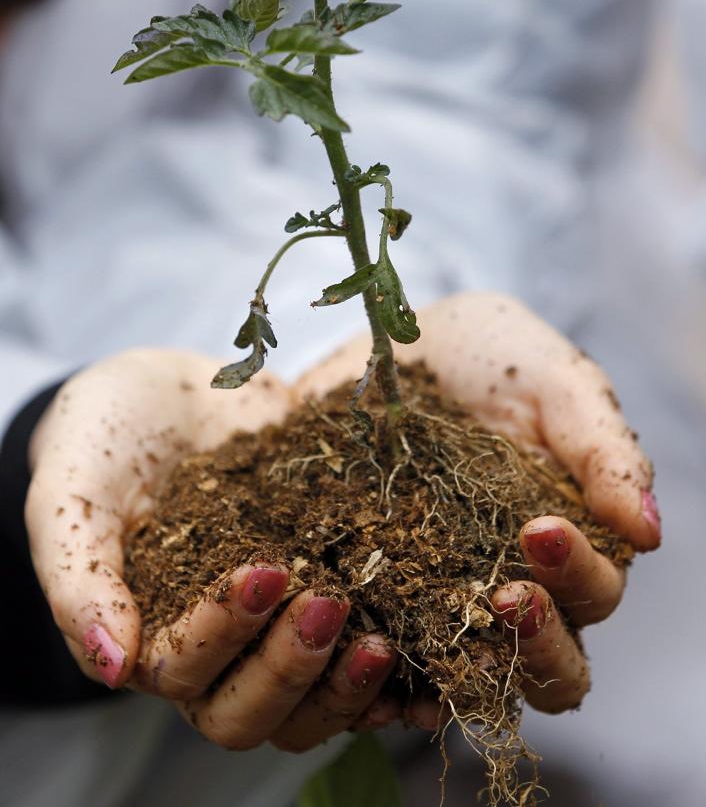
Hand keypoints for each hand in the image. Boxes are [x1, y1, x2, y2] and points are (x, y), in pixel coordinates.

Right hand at [26, 350, 396, 750]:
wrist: (167, 387)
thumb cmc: (102, 438)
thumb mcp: (72, 493)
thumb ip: (78, 577)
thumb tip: (111, 668)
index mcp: (151, 633)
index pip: (184, 673)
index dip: (223, 637)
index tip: (261, 572)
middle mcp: (218, 644)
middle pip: (251, 709)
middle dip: (293, 667)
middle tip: (328, 600)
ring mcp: (277, 619)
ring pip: (309, 697)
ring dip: (346, 681)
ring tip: (385, 634)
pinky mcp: (327, 576)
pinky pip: (360, 639)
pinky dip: (396, 655)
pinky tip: (427, 631)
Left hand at [294, 291, 660, 714]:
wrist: (397, 339)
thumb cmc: (494, 358)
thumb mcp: (556, 385)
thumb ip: (604, 451)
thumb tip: (648, 532)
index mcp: (570, 543)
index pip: (594, 595)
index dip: (577, 578)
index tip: (540, 530)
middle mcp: (512, 580)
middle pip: (546, 662)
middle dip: (536, 640)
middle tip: (506, 594)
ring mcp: (441, 590)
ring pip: (470, 671)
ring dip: (464, 665)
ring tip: (437, 622)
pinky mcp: (375, 587)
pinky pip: (383, 651)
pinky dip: (381, 668)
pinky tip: (367, 651)